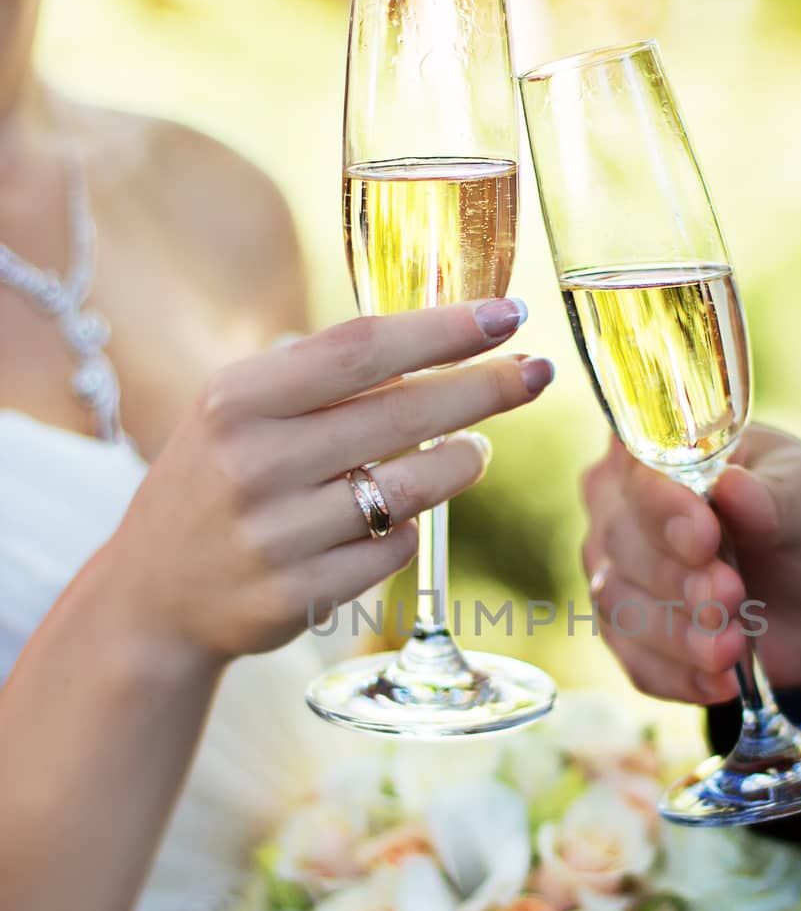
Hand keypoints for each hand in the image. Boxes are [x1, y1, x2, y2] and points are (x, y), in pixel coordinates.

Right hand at [112, 299, 551, 664]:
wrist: (155, 593)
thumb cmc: (217, 480)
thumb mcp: (239, 411)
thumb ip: (320, 377)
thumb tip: (444, 339)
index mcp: (237, 400)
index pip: (361, 349)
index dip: (444, 329)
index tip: (508, 315)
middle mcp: (254, 464)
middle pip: (402, 414)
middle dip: (484, 389)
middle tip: (534, 375)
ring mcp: (277, 536)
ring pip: (411, 489)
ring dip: (460, 464)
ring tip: (476, 450)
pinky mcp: (300, 595)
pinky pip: (395, 551)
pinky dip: (409, 530)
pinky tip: (399, 518)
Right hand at [581, 426, 800, 705]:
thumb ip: (776, 495)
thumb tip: (732, 489)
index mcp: (664, 451)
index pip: (637, 471)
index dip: (662, 506)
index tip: (704, 535)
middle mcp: (627, 509)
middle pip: (620, 543)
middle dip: (676, 577)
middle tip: (732, 594)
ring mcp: (624, 575)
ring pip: (620, 607)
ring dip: (678, 633)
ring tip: (733, 644)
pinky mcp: (638, 637)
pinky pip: (639, 664)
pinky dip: (680, 676)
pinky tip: (722, 680)